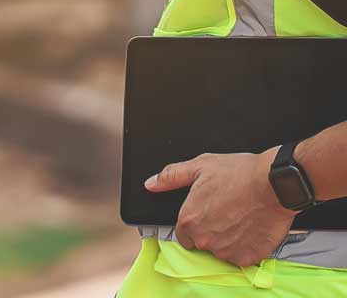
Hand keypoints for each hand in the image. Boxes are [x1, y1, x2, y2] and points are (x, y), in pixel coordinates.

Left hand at [146, 149, 294, 266]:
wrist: (272, 183)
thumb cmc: (237, 173)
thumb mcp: (198, 166)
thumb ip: (171, 177)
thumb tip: (151, 183)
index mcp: (190, 220)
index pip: (182, 235)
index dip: (193, 224)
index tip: (204, 214)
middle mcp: (206, 240)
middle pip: (202, 244)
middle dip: (210, 231)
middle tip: (224, 211)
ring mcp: (228, 251)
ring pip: (222, 252)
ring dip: (227, 240)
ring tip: (238, 217)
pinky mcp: (249, 257)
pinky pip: (242, 257)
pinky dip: (245, 246)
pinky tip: (249, 227)